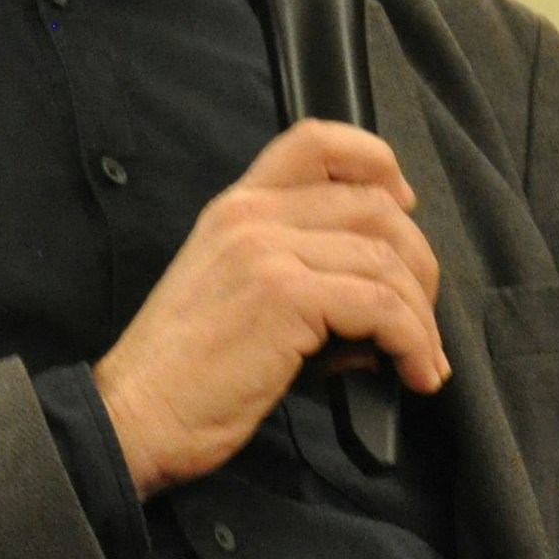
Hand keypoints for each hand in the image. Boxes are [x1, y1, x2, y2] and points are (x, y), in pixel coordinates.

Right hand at [92, 118, 449, 497]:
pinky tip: (412, 373)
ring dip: (421, 316)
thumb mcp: (235, 297)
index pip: (315, 141)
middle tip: (422, 319)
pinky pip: (381, 306)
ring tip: (422, 361)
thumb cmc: (183, 373)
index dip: (374, 160)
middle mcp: (250, 215)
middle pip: (375, 207)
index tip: (405, 205)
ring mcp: (266, 250)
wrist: (135, 416)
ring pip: (386, 258)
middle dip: (419, 265)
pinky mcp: (283, 296)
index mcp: (235, 208)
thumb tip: (380, 309)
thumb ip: (301, 279)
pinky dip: (412, 341)